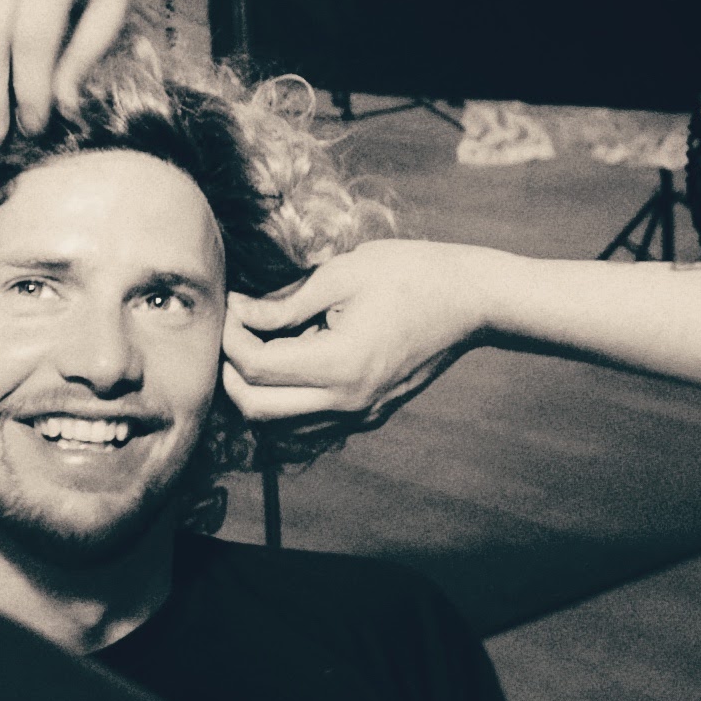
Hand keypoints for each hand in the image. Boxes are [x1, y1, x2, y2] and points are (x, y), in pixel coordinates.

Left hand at [222, 238, 505, 429]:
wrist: (470, 300)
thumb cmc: (410, 274)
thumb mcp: (342, 274)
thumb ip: (285, 302)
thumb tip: (240, 313)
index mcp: (341, 365)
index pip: (257, 368)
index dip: (231, 336)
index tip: (233, 304)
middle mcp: (348, 403)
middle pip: (256, 409)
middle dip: (232, 371)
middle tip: (236, 330)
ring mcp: (360, 416)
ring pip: (278, 426)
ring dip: (257, 390)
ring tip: (265, 343)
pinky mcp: (369, 417)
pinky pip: (308, 423)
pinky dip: (286, 399)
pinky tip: (295, 359)